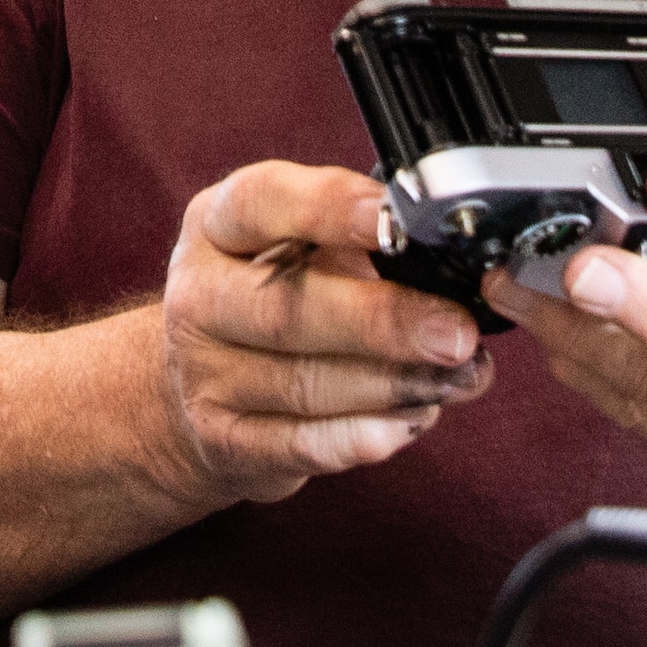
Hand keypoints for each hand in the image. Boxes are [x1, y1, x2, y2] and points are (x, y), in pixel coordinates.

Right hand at [147, 159, 495, 508]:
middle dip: (382, 319)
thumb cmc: (270, 301)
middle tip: (454, 332)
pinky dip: (362, 435)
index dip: (330, 207)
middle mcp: (198, 295)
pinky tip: (410, 421)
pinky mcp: (222, 441)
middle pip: (285, 307)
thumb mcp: (296, 249)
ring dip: (392, 385)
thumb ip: (360, 244)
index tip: (393, 219)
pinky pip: (300, 443)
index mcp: (216, 226)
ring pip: (303, 383)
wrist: (191, 392)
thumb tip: (452, 263)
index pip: (262, 202)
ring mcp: (203, 373)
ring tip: (455, 379)